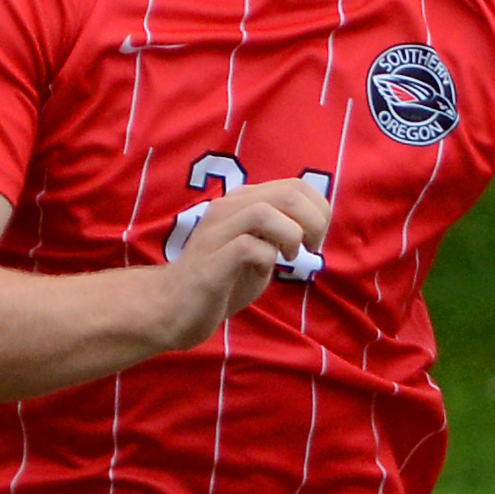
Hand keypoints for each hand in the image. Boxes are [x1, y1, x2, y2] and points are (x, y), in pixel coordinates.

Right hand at [151, 179, 331, 346]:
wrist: (174, 307)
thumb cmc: (223, 280)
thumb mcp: (260, 250)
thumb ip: (282, 232)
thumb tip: (315, 225)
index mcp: (242, 202)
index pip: (295, 186)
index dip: (319, 211)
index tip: (316, 240)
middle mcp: (228, 209)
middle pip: (288, 193)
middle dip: (315, 222)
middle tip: (311, 248)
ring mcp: (217, 232)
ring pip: (266, 213)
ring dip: (292, 236)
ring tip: (291, 257)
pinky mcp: (211, 260)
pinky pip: (249, 246)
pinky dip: (268, 258)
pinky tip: (266, 269)